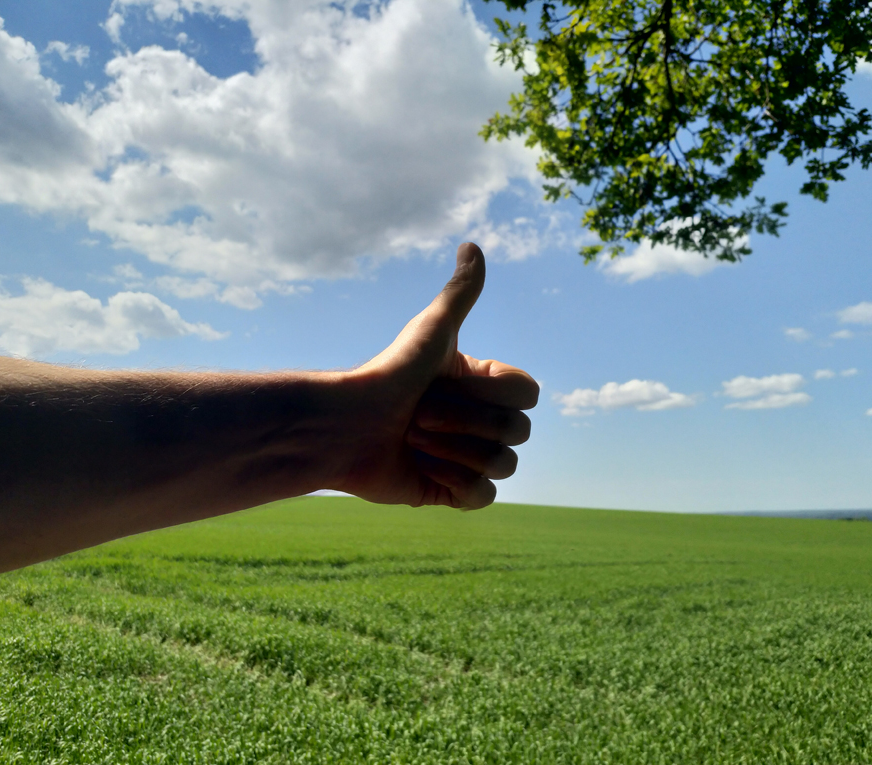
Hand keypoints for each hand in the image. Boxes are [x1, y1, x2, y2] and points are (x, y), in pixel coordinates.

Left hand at [332, 243, 538, 508]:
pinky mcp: (451, 492)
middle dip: (465, 422)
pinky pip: (483, 496)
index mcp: (483, 386)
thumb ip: (460, 293)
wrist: (343, 426)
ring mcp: (468, 458)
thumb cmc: (387, 375)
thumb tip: (471, 245)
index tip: (446, 380)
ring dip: (455, 451)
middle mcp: (480, 421)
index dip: (490, 392)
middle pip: (517, 432)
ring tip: (414, 439)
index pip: (527, 395)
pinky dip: (456, 484)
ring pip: (503, 465)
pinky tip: (423, 469)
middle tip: (418, 414)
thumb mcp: (430, 331)